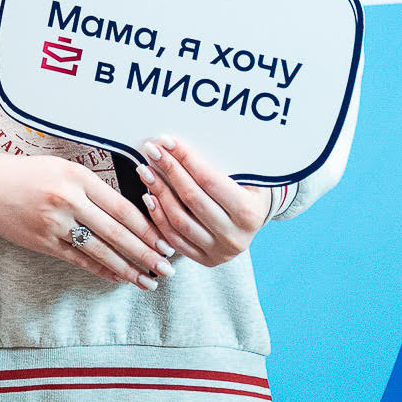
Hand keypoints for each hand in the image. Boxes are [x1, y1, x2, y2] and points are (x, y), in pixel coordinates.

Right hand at [0, 149, 175, 289]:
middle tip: (168, 267)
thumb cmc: (25, 172)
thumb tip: (127, 211)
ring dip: (128, 268)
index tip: (166, 241)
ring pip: (100, 251)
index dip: (148, 228)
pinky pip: (79, 261)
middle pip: (117, 233)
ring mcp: (54, 224)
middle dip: (146, 253)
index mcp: (78, 177)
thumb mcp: (62, 167)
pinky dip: (101, 271)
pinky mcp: (42, 242)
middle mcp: (68, 200)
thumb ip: (92, 187)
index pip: (122, 207)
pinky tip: (118, 278)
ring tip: (148, 280)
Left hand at [138, 137, 267, 267]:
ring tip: (146, 171)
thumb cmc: (247, 189)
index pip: (209, 180)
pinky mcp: (205, 259)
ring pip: (179, 221)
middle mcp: (235, 236)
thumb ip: (221, 163)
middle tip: (152, 151)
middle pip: (191, 198)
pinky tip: (149, 197)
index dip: (185, 159)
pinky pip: (174, 239)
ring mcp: (219, 251)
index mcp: (249, 212)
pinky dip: (158, 217)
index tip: (167, 142)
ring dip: (158, 193)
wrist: (255, 220)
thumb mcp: (246, 176)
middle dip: (169, 171)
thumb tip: (179, 144)